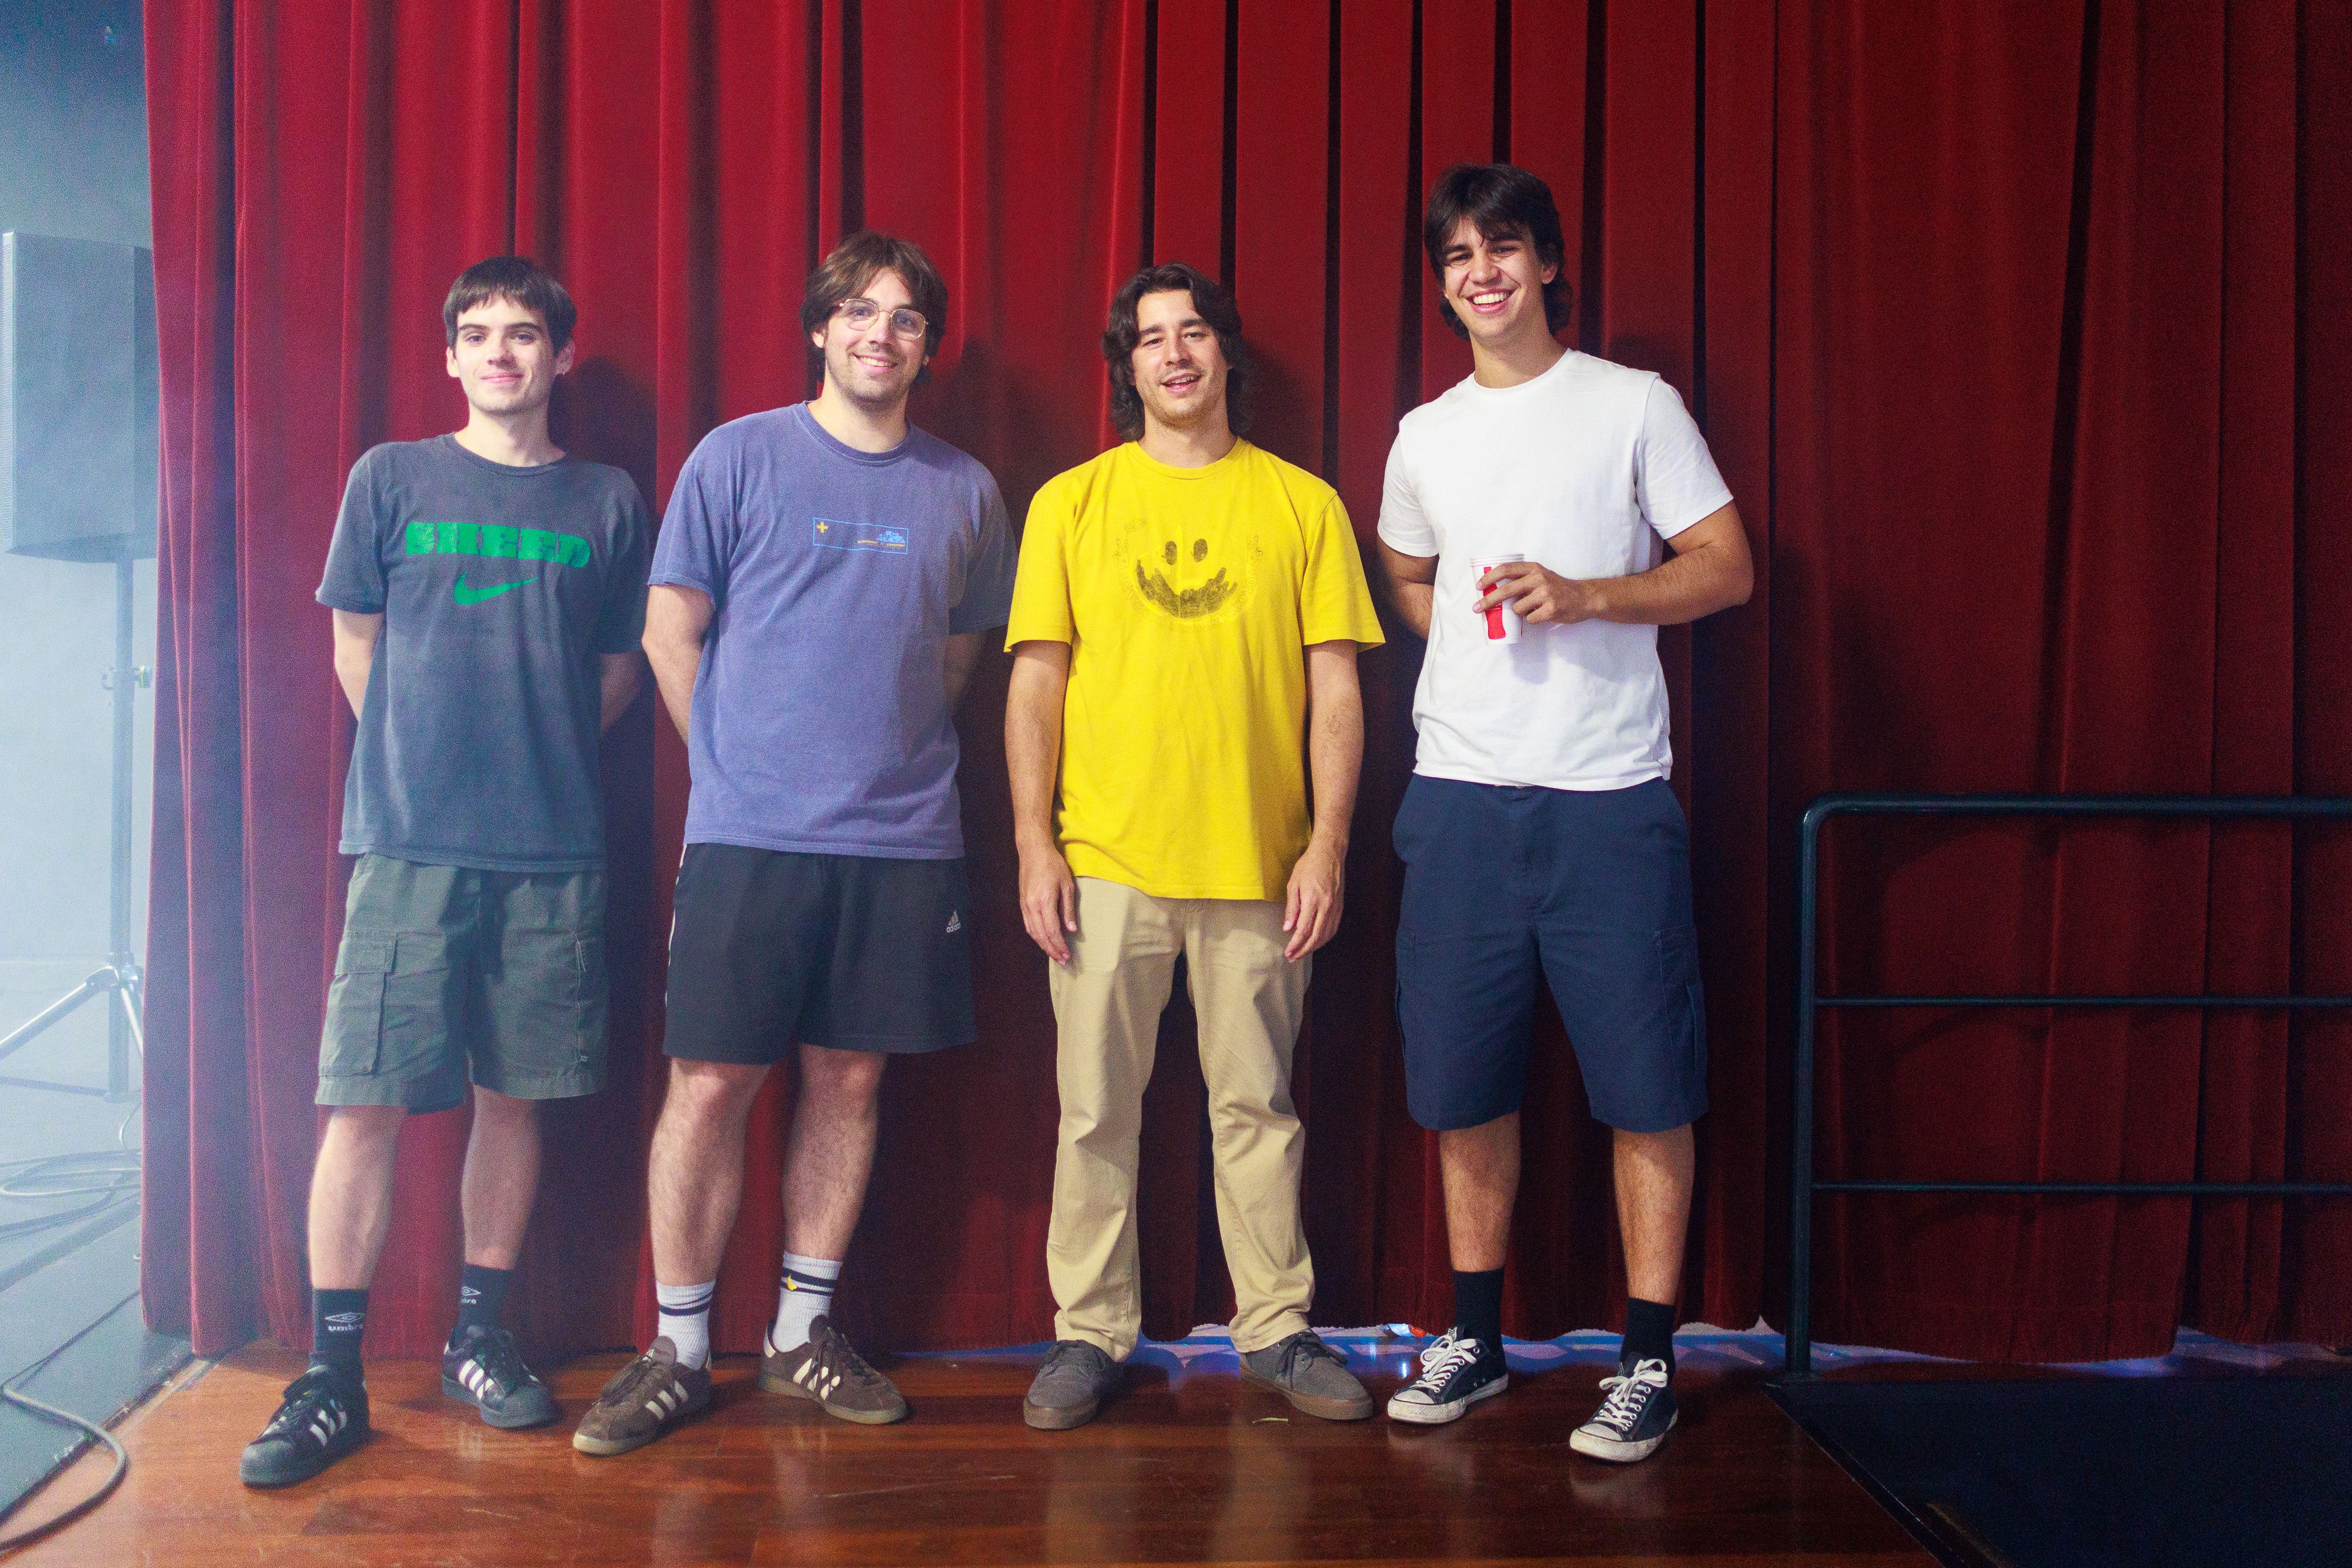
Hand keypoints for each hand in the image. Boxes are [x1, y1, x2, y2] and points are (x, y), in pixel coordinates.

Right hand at [1019, 843, 1079, 963]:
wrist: (1033, 851)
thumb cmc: (1052, 864)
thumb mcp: (1067, 885)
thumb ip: (1068, 909)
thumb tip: (1071, 929)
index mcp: (1045, 902)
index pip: (1053, 931)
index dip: (1060, 946)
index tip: (1067, 955)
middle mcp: (1032, 906)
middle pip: (1042, 935)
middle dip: (1052, 950)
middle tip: (1062, 961)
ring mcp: (1025, 905)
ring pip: (1033, 932)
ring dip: (1044, 946)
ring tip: (1054, 954)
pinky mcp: (1023, 903)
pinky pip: (1028, 925)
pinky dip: (1036, 936)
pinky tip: (1043, 941)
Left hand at [1283, 837, 1345, 961]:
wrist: (1330, 853)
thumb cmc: (1309, 865)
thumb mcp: (1293, 883)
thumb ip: (1292, 908)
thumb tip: (1288, 928)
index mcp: (1313, 900)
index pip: (1304, 930)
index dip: (1296, 944)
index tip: (1288, 953)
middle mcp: (1326, 906)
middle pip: (1316, 937)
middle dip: (1304, 950)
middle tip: (1292, 958)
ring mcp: (1335, 907)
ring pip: (1326, 935)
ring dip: (1314, 947)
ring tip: (1302, 952)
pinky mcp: (1339, 906)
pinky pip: (1333, 928)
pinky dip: (1324, 938)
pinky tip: (1316, 941)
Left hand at [1477, 560, 1597, 625]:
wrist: (1584, 597)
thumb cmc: (1558, 588)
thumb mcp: (1541, 575)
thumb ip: (1522, 579)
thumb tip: (1494, 590)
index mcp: (1534, 568)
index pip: (1506, 569)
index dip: (1489, 578)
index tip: (1478, 586)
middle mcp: (1539, 579)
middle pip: (1505, 591)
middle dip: (1488, 600)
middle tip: (1477, 608)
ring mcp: (1545, 594)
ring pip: (1517, 609)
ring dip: (1519, 612)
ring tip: (1533, 608)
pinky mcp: (1550, 609)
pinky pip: (1529, 619)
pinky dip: (1532, 619)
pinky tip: (1542, 614)